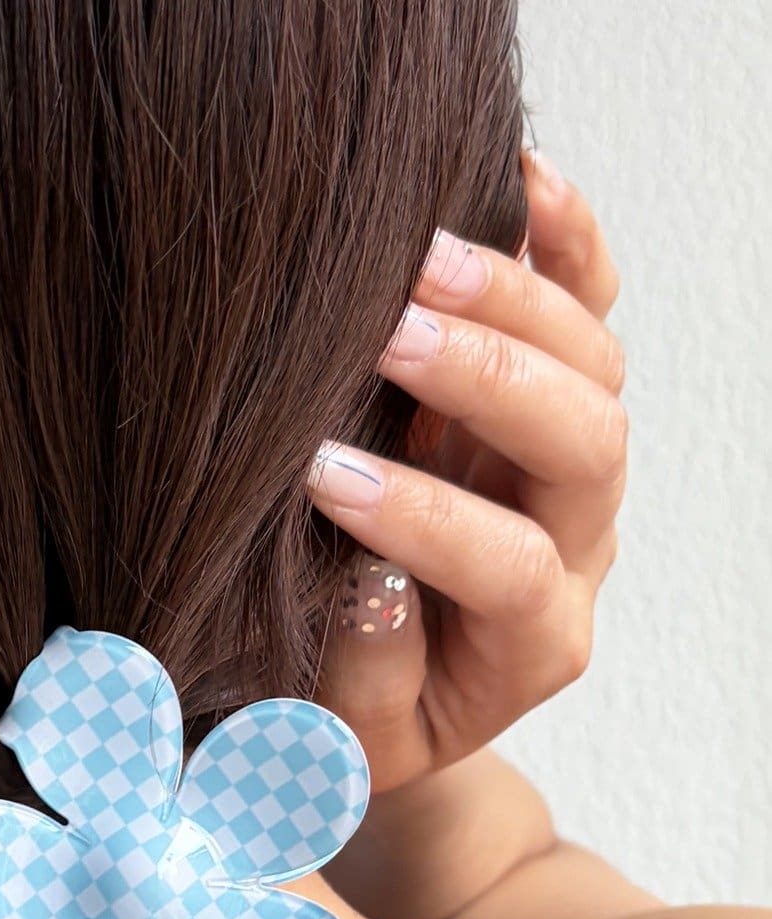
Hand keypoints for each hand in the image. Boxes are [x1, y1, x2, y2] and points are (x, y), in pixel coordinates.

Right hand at [310, 148, 625, 794]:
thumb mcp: (349, 741)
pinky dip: (566, 242)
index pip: (510, 567)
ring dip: (515, 301)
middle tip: (392, 335)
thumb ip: (367, 679)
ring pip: (595, 364)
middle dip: (491, 381)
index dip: (426, 520)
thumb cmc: (354, 715)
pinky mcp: (545, 404)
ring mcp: (567, 467)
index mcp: (533, 641)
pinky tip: (519, 178)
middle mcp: (576, 545)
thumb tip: (371, 582)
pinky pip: (590, 310)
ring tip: (420, 254)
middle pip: (584, 445)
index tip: (323, 480)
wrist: (388, 694)